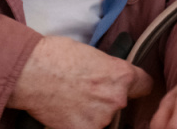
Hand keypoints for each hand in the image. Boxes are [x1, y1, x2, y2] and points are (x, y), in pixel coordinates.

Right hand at [9, 35, 152, 128]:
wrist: (31, 72)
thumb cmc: (56, 55)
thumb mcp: (92, 54)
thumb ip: (109, 70)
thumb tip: (111, 77)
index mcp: (122, 76)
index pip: (145, 85)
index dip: (136, 84)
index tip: (131, 86)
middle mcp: (116, 99)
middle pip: (121, 102)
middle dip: (108, 98)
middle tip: (87, 90)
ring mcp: (100, 118)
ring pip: (103, 118)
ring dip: (92, 112)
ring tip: (72, 99)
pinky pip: (87, 127)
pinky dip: (78, 122)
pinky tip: (66, 110)